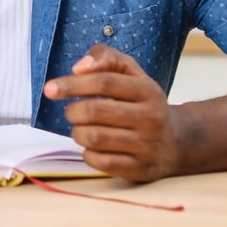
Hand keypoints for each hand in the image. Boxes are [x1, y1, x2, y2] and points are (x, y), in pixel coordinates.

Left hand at [43, 45, 185, 181]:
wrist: (176, 141)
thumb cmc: (142, 101)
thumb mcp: (131, 72)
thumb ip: (105, 57)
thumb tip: (79, 67)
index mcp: (148, 90)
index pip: (103, 82)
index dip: (72, 84)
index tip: (50, 89)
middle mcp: (151, 118)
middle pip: (94, 111)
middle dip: (72, 111)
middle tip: (72, 112)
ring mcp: (147, 145)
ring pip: (94, 137)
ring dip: (77, 133)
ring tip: (82, 129)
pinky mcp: (140, 168)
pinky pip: (100, 161)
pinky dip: (87, 154)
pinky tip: (92, 147)